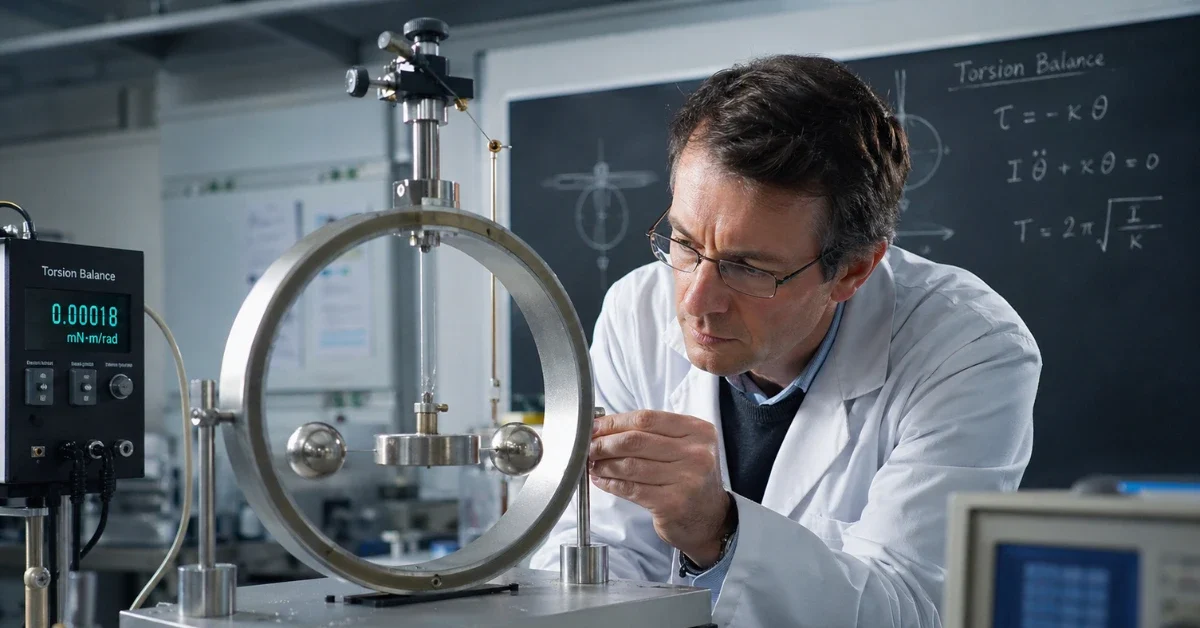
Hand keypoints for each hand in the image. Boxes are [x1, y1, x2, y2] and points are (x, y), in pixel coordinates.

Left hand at [589, 410, 733, 566]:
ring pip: (630, 465)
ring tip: (594, 464)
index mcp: (698, 431)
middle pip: (636, 440)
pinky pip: (631, 488)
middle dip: (605, 442)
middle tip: (589, 446)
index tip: (596, 427)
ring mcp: (686, 479)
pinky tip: (602, 481)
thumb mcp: (683, 448)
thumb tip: (605, 427)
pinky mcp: (672, 504)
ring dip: (605, 464)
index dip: (615, 422)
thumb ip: (652, 434)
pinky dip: (611, 483)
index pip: (647, 419)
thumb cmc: (690, 479)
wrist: (711, 519)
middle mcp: (696, 453)